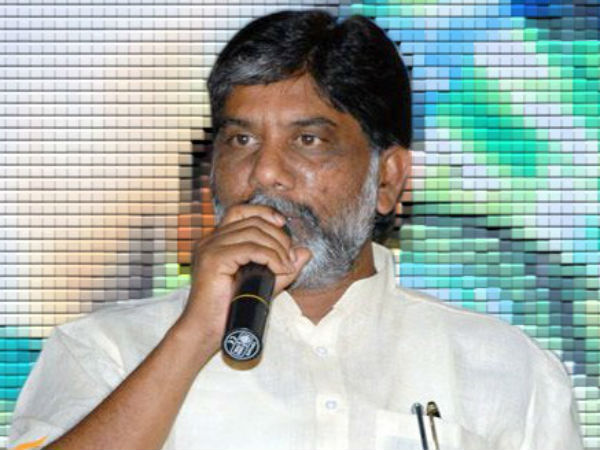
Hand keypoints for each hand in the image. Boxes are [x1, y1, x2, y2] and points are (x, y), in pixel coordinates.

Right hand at [175, 204, 311, 351]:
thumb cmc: (230, 310)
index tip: (283, 225)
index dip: (264, 213)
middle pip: (252, 221)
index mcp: (216, 241)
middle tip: (290, 259)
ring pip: (253, 233)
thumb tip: (305, 252)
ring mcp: (209, 248)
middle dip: (278, 237)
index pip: (240, 211)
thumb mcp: (263, 284)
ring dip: (277, 248)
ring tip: (286, 267)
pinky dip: (270, 257)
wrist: (206, 332)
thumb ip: (282, 267)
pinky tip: (280, 269)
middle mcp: (210, 240)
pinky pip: (250, 249)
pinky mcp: (213, 259)